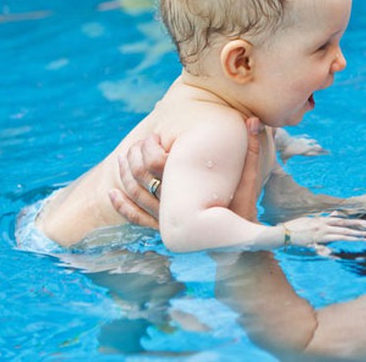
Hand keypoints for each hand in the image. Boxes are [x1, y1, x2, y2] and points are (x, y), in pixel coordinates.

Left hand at [110, 117, 264, 226]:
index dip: (150, 148)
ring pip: (135, 196)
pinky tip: (111, 193)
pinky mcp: (163, 230)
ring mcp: (166, 221)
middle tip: (135, 145)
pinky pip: (136, 219)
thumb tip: (254, 120)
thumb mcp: (248, 180)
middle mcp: (174, 207)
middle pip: (142, 178)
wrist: (238, 246)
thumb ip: (252, 150)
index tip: (153, 137)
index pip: (158, 163)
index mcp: (190, 190)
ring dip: (123, 176)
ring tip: (121, 159)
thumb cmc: (244, 211)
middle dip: (133, 159)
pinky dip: (121, 206)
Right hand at [282, 214, 365, 247]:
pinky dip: (333, 250)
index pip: (342, 221)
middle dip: (358, 229)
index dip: (354, 222)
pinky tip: (339, 254)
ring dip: (353, 237)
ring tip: (364, 239)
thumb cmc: (297, 227)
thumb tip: (334, 215)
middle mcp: (323, 226)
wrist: (284, 232)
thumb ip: (324, 219)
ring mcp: (319, 234)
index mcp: (323, 221)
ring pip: (340, 235)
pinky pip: (325, 247)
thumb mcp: (312, 220)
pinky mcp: (313, 242)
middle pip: (344, 227)